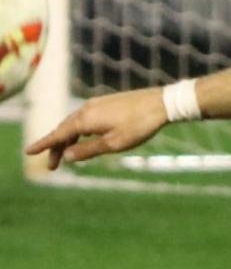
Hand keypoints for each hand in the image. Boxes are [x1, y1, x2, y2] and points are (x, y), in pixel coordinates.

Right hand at [24, 87, 168, 169]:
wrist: (162, 103)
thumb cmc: (140, 125)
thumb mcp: (113, 144)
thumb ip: (88, 150)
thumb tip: (66, 156)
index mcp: (86, 119)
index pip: (58, 134)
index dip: (44, 145)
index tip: (29, 152)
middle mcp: (88, 108)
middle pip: (64, 129)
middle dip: (56, 147)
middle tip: (51, 166)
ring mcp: (98, 103)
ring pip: (75, 123)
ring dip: (68, 139)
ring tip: (66, 155)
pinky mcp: (108, 102)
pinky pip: (85, 117)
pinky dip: (79, 130)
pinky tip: (83, 138)